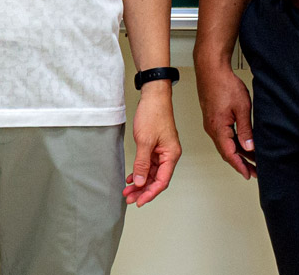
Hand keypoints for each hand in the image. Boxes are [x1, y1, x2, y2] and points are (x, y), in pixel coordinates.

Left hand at [124, 84, 180, 205]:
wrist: (153, 97)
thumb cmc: (153, 114)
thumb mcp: (144, 141)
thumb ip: (142, 164)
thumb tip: (140, 182)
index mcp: (171, 155)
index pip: (162, 181)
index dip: (150, 193)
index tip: (139, 201)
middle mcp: (169, 155)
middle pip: (157, 179)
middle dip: (143, 190)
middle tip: (129, 198)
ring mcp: (162, 151)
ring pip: (151, 173)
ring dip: (140, 182)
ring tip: (127, 191)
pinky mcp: (155, 147)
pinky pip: (148, 164)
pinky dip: (140, 172)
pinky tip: (131, 178)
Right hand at [195, 53, 256, 178]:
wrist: (211, 70)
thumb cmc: (223, 84)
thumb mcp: (242, 108)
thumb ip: (245, 129)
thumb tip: (249, 147)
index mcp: (218, 128)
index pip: (229, 154)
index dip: (240, 166)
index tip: (248, 175)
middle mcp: (212, 128)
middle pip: (227, 152)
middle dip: (241, 163)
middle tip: (253, 171)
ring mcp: (211, 123)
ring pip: (226, 144)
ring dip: (238, 152)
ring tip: (251, 159)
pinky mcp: (213, 118)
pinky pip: (224, 135)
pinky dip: (234, 142)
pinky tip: (242, 143)